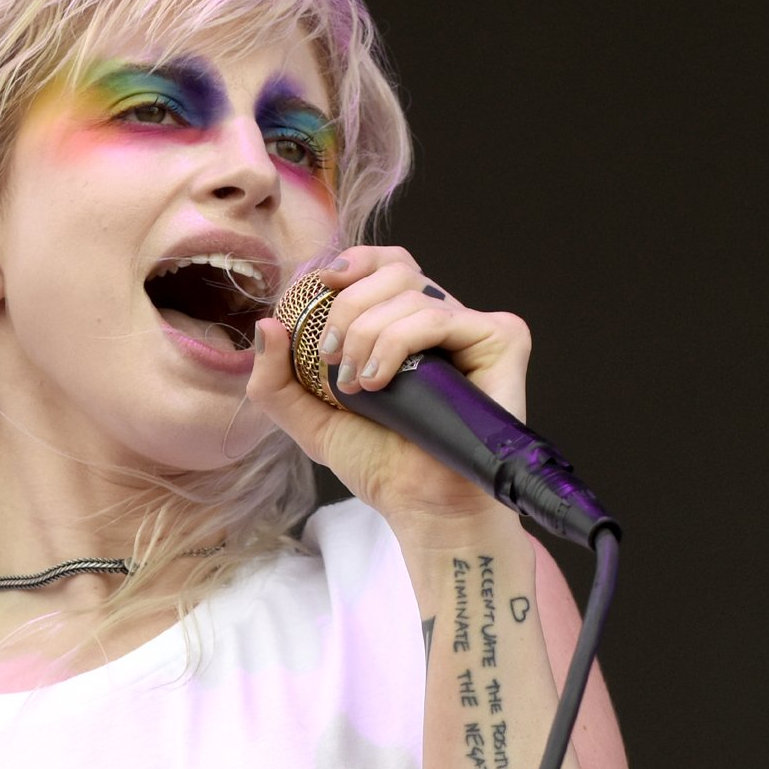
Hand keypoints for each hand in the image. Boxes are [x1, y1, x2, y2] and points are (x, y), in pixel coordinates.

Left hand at [246, 244, 532, 530]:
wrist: (421, 505)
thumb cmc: (379, 465)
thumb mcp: (310, 420)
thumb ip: (277, 379)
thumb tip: (267, 324)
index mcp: (408, 325)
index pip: (386, 265)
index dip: (352, 264)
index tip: (317, 287)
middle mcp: (444, 320)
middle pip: (395, 270)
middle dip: (348, 308)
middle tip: (330, 358)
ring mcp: (475, 328)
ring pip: (411, 293)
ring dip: (368, 335)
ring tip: (358, 388)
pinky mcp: (501, 339)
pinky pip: (439, 317)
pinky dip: (398, 343)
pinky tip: (381, 384)